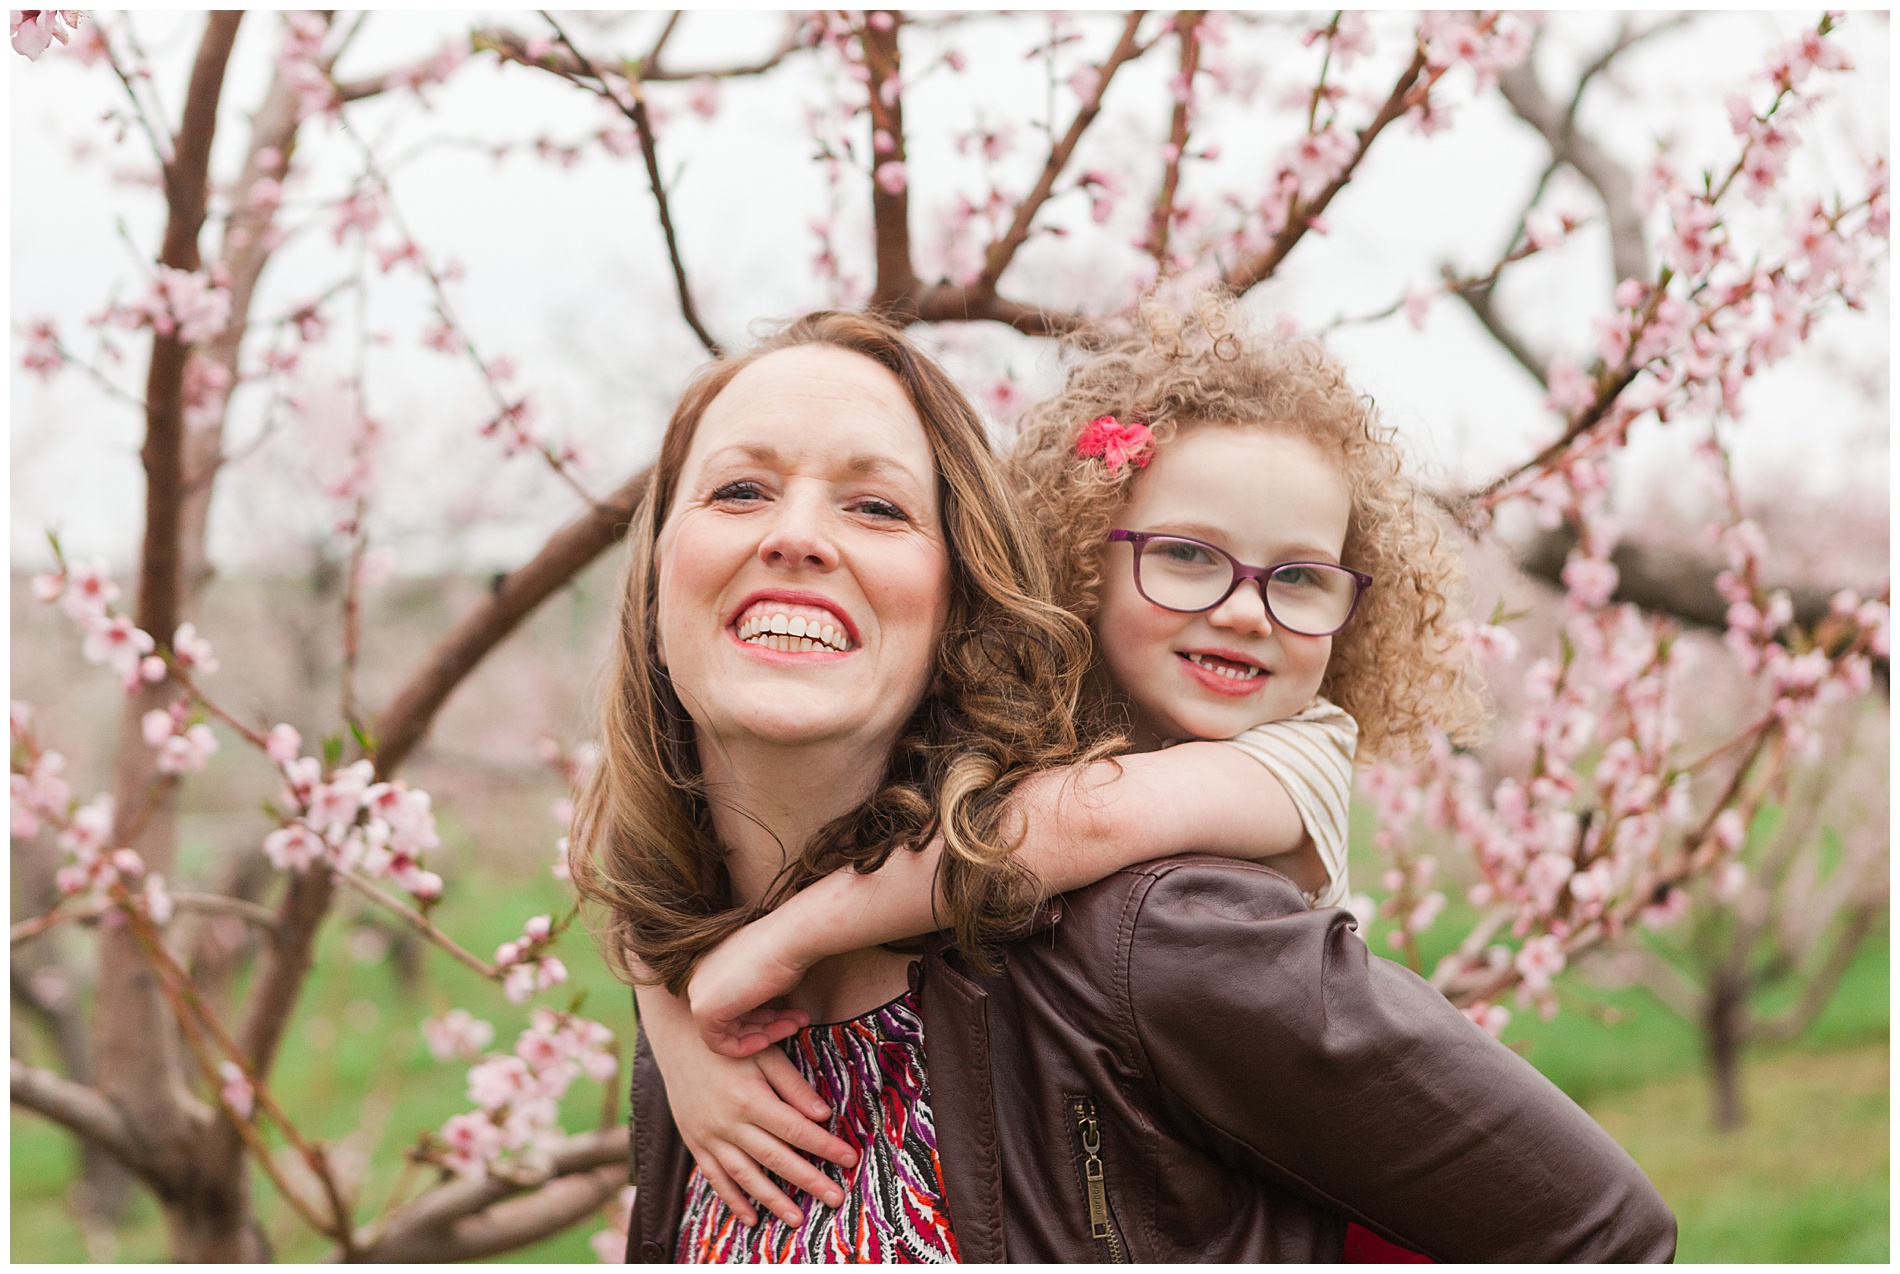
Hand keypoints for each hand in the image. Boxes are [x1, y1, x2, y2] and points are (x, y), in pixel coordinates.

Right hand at [638, 983, 858, 1228]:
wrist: (678, 1042)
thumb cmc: (729, 1047)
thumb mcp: (764, 1054)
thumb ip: (793, 1084)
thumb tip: (823, 1114)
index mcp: (751, 1099)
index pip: (797, 1130)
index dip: (825, 1146)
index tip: (850, 1159)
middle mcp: (729, 1123)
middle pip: (776, 1158)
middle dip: (809, 1180)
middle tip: (835, 1197)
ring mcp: (710, 1137)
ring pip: (746, 1176)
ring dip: (773, 1200)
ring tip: (798, 1219)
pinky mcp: (696, 1143)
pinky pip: (716, 1177)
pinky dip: (733, 1199)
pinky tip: (751, 1217)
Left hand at [689, 914, 817, 1057]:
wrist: (788, 939)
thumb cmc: (784, 951)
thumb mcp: (767, 976)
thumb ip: (757, 995)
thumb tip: (765, 1017)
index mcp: (711, 965)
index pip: (735, 1001)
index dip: (765, 1014)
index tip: (790, 1015)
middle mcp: (699, 978)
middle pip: (732, 1017)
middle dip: (768, 1025)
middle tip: (798, 1023)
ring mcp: (697, 993)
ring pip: (729, 1031)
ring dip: (765, 1034)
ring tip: (796, 1025)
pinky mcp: (702, 1010)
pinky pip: (719, 1043)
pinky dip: (745, 1047)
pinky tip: (770, 1038)